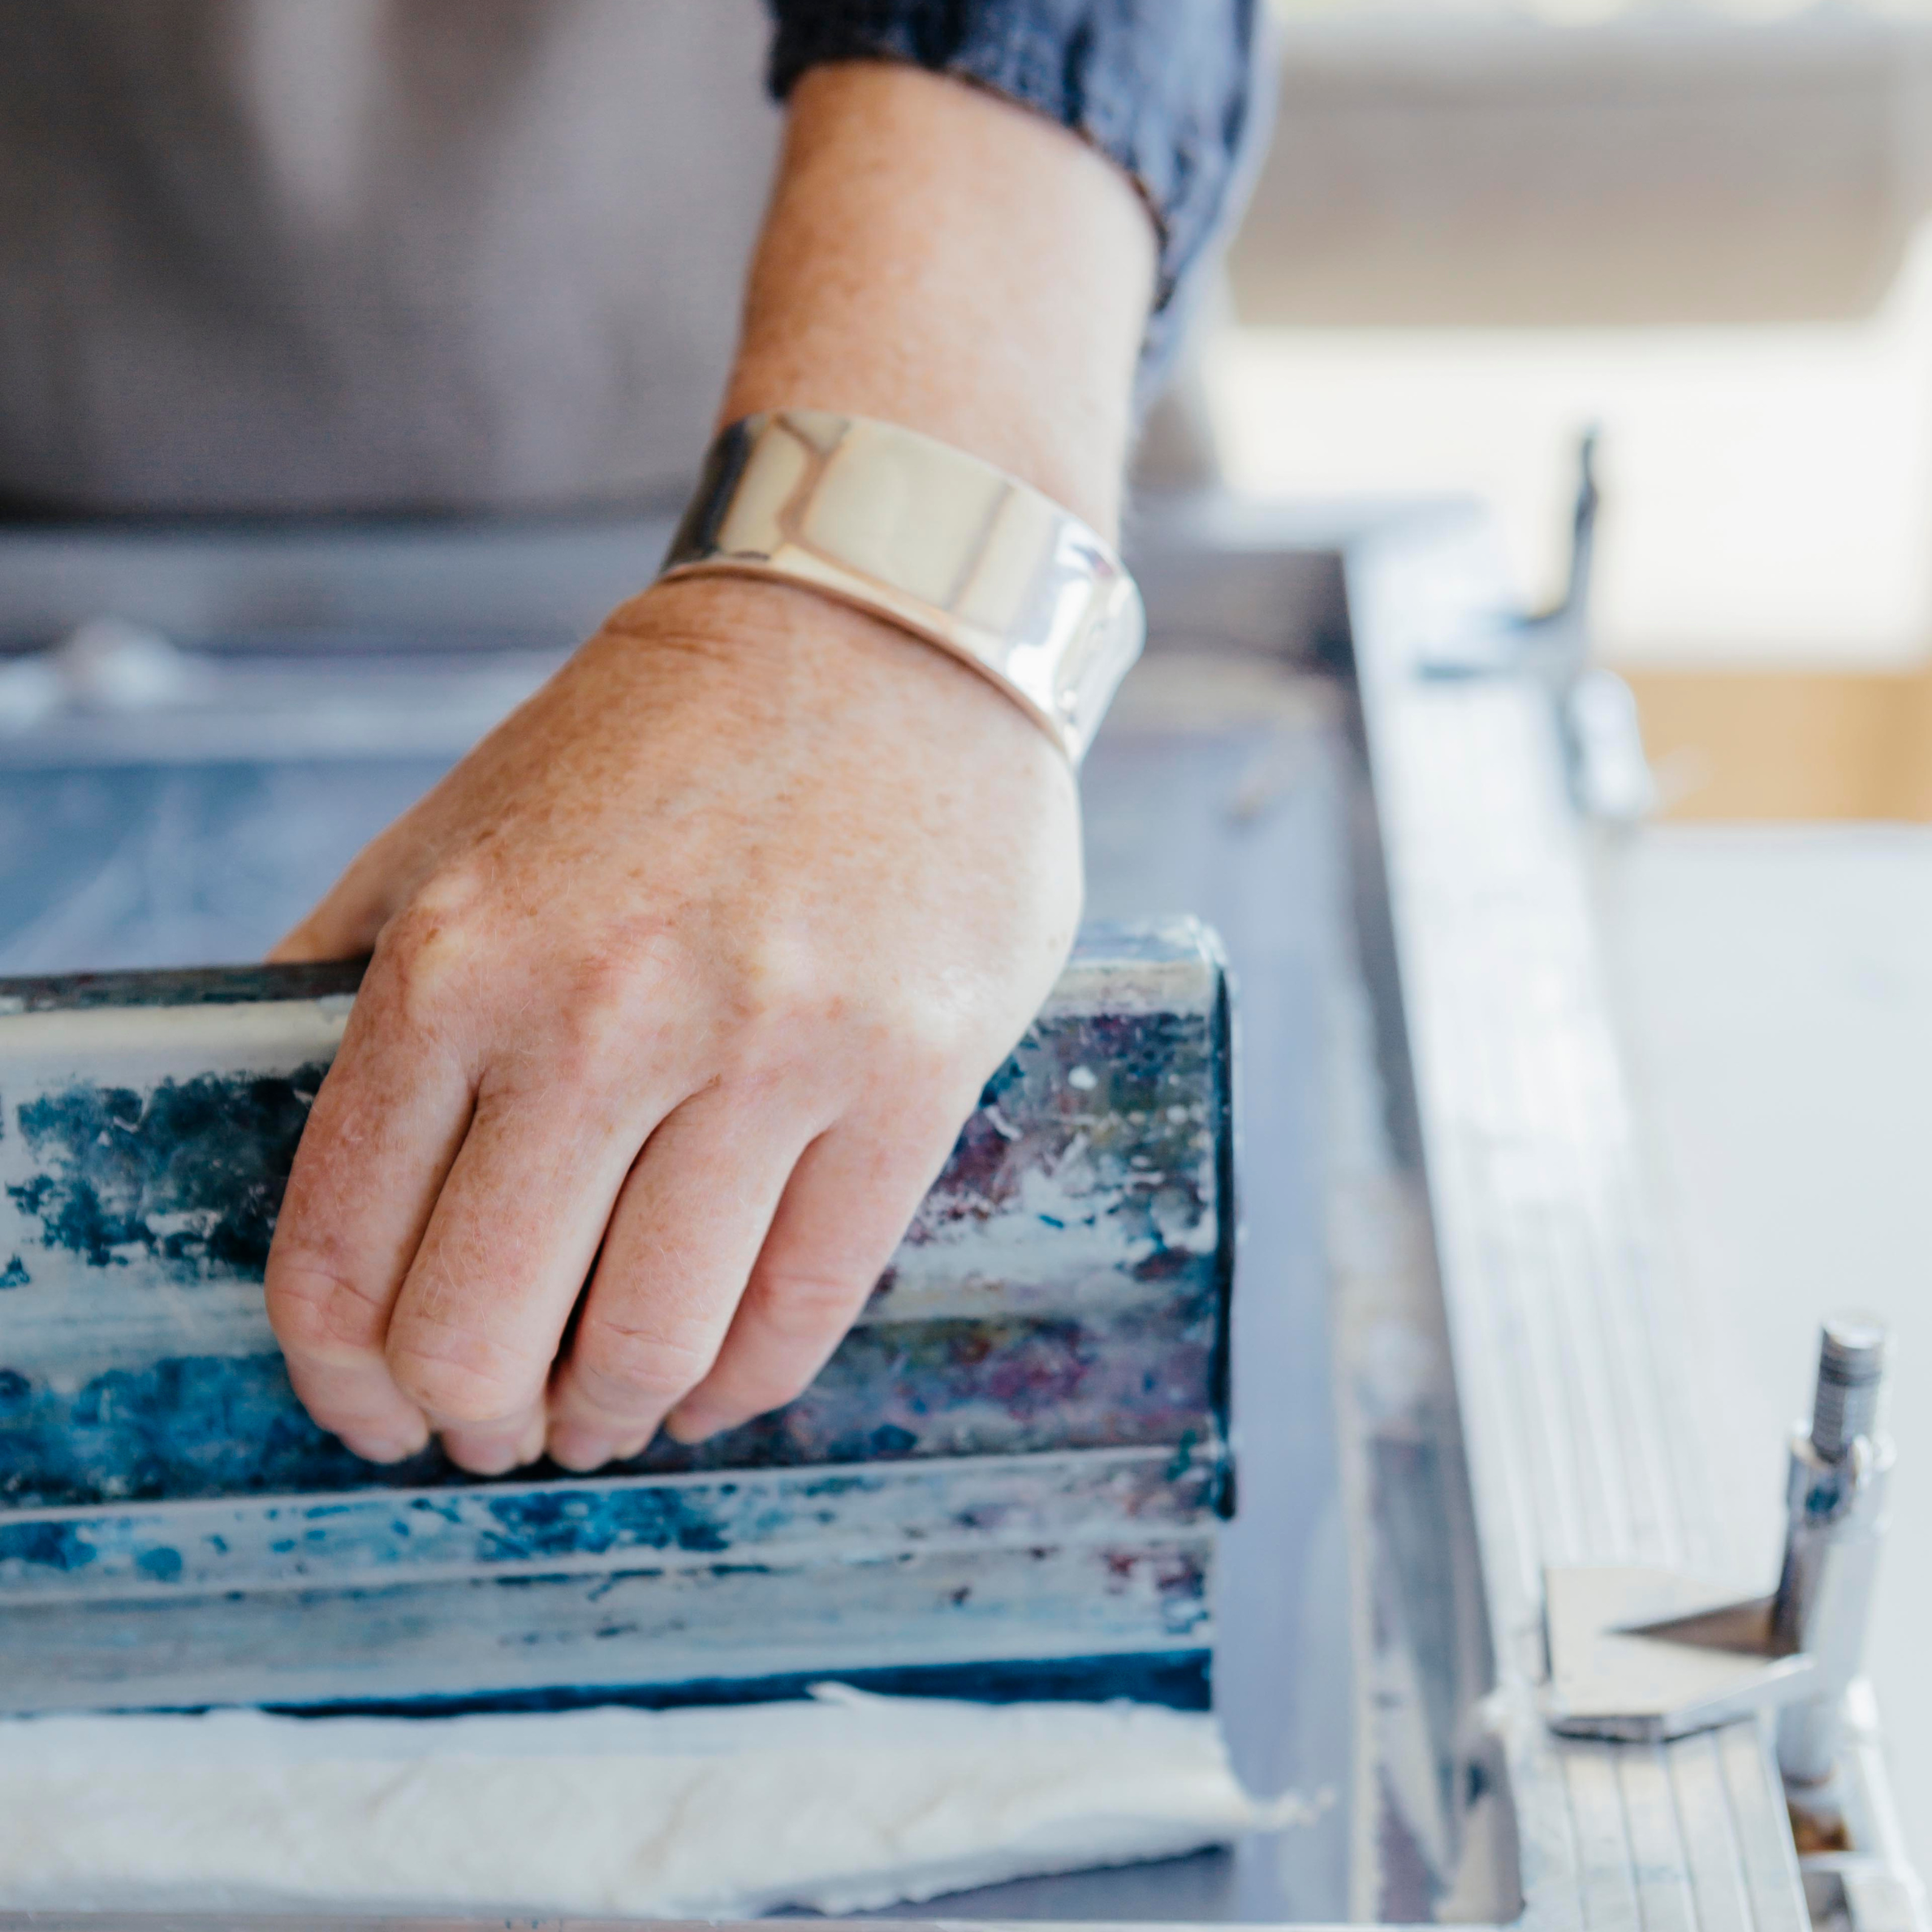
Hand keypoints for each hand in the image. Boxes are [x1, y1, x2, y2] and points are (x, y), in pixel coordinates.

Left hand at [263, 575, 1081, 1472]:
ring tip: (607, 1413)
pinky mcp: (909, 1076)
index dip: (344, 1377)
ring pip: (652, 1340)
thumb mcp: (457, 827)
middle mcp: (602, 1016)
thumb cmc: (660, 741)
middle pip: (484, 1330)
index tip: (373, 1410)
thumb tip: (274, 1132)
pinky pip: (807, 1303)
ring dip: (609, 1415)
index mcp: (459, 958)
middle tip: (497, 1428)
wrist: (883, 631)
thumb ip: (349, 974)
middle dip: (475, 1420)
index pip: (344, 1253)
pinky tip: (713, 1385)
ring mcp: (770, 1050)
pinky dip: (743, 1381)